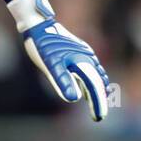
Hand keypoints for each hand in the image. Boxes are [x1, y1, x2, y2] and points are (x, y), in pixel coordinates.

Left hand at [4, 0, 108, 121]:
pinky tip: (87, 84)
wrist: (38, 23)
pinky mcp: (78, 51)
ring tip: (102, 100)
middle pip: (97, 81)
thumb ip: (62, 81)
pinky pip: (91, 67)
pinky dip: (93, 78)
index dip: (97, 102)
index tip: (98, 117)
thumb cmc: (42, 45)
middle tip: (98, 116)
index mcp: (82, 61)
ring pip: (96, 74)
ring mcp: (84, 53)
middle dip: (99, 99)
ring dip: (99, 88)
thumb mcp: (50, 65)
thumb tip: (73, 99)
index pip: (93, 86)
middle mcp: (87, 57)